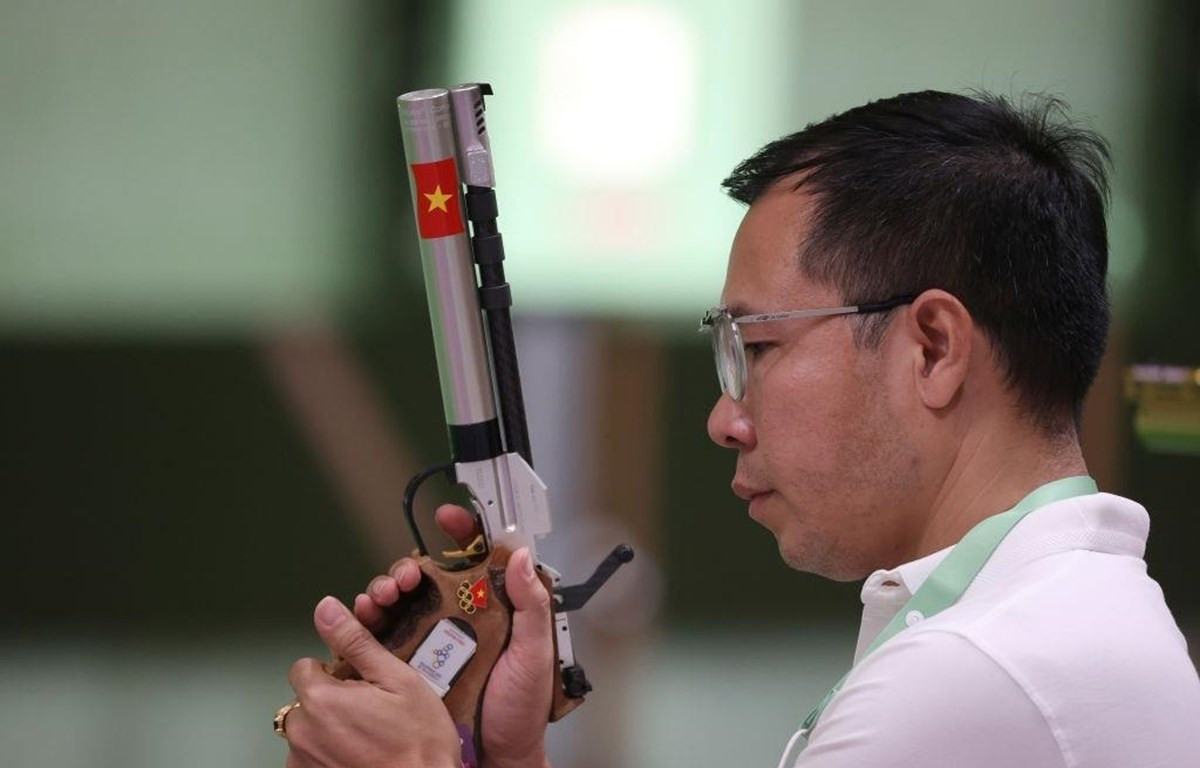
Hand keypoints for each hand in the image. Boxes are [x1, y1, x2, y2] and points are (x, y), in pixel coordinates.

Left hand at [284, 597, 461, 767]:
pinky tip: (359, 757)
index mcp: (321, 699)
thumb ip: (355, 641)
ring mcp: (302, 761)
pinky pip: (311, 757)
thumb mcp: (398, 679)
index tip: (361, 685)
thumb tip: (326, 608)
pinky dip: (328, 754)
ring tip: (368, 738)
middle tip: (371, 713)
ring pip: (309, 729)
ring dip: (329, 729)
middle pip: (306, 700)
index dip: (335, 671)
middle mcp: (302, 732)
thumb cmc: (419, 741)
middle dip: (332, 701)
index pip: (305, 667)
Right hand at [356, 505, 553, 767]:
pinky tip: (364, 617)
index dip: (461, 532)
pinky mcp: (409, 666)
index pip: (474, 558)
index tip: (446, 517)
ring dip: (383, 590)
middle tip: (406, 577)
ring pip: (399, 602)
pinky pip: (382, 637)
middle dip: (407, 567)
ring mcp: (431, 642)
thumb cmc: (523, 708)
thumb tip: (522, 554)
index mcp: (492, 608)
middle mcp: (458, 619)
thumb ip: (532, 604)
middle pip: (425, 577)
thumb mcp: (534, 652)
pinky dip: (367, 621)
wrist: (498, 755)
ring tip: (382, 596)